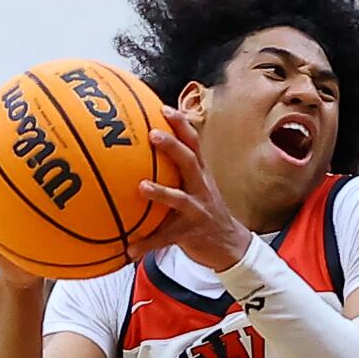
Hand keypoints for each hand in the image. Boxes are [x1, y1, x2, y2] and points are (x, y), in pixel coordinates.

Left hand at [126, 106, 252, 270]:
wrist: (230, 245)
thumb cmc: (204, 211)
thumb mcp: (195, 187)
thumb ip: (175, 172)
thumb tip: (141, 156)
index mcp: (200, 175)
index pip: (193, 143)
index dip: (181, 125)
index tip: (164, 108)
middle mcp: (201, 188)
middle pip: (189, 162)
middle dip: (173, 146)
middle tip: (152, 134)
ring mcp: (198, 210)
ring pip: (180, 199)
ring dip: (161, 192)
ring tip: (142, 186)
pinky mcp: (191, 233)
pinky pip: (165, 239)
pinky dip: (146, 244)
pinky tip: (128, 250)